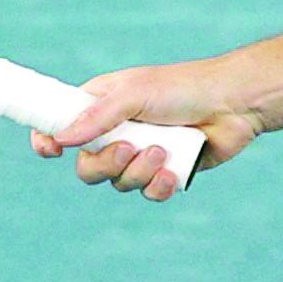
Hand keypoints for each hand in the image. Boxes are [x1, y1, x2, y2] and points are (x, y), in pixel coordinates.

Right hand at [38, 59, 263, 202]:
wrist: (232, 104)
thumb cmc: (182, 88)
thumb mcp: (135, 93)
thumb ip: (99, 117)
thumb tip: (63, 137)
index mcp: (101, 107)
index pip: (62, 127)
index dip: (49, 140)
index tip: (50, 149)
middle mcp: (117, 133)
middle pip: (87, 167)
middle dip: (104, 164)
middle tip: (128, 149)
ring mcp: (141, 155)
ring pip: (118, 183)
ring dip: (138, 172)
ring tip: (163, 150)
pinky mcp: (165, 173)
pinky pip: (148, 193)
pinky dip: (158, 186)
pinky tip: (173, 172)